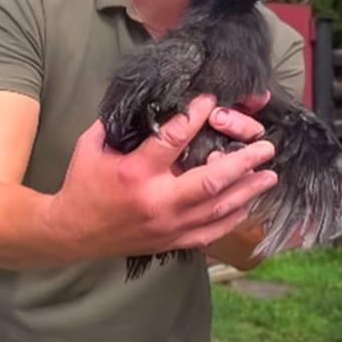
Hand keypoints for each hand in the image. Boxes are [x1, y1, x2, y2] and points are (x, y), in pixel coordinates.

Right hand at [44, 94, 278, 258]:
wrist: (72, 232)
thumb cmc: (83, 184)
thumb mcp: (91, 145)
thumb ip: (121, 123)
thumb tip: (151, 100)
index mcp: (136, 173)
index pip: (174, 139)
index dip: (196, 116)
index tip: (213, 101)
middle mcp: (157, 202)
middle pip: (211, 181)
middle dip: (243, 162)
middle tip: (266, 147)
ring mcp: (168, 226)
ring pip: (218, 209)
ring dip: (248, 191)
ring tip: (270, 175)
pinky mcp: (172, 242)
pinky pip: (211, 232)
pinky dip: (233, 218)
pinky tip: (248, 204)